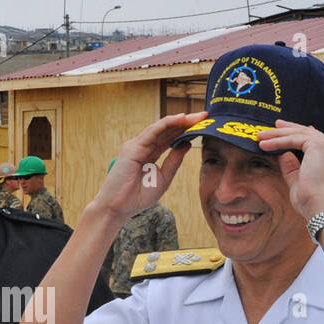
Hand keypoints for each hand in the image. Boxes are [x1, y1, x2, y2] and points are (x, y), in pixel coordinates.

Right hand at [92, 111, 208, 218]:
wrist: (118, 207)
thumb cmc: (137, 196)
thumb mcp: (164, 178)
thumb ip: (174, 160)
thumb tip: (187, 143)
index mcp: (151, 154)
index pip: (170, 138)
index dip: (186, 131)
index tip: (203, 126)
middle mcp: (144, 146)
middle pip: (168, 130)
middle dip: (187, 122)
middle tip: (205, 116)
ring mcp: (137, 145)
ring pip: (161, 128)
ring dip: (180, 120)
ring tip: (197, 116)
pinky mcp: (132, 147)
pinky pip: (153, 132)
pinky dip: (167, 123)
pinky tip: (181, 118)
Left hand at [255, 119, 323, 219]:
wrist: (321, 207)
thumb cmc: (312, 202)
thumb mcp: (298, 182)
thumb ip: (292, 168)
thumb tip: (283, 156)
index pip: (315, 142)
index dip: (299, 136)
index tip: (285, 134)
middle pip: (308, 133)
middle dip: (288, 129)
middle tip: (273, 126)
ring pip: (300, 133)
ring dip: (278, 134)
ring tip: (261, 135)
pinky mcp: (319, 145)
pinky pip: (294, 138)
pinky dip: (278, 140)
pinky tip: (264, 144)